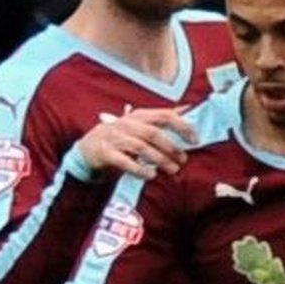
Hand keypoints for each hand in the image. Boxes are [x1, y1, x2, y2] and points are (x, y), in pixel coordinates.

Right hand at [75, 107, 194, 178]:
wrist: (88, 149)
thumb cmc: (122, 138)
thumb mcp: (141, 124)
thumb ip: (162, 118)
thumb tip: (188, 108)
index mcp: (139, 115)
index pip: (164, 115)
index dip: (182, 126)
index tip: (195, 140)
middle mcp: (126, 123)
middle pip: (153, 133)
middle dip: (171, 147)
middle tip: (183, 160)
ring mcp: (114, 137)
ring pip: (141, 147)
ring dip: (159, 160)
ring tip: (172, 170)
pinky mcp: (105, 152)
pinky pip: (124, 161)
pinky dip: (139, 169)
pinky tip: (151, 175)